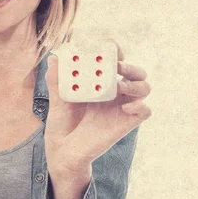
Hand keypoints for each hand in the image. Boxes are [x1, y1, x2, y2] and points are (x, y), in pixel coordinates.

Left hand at [44, 38, 151, 179]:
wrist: (63, 151)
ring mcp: (121, 108)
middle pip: (136, 72)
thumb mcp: (58, 100)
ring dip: (136, 82)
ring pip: (144, 88)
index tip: (110, 47)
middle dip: (131, 66)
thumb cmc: (62, 124)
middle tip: (117, 66)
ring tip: (119, 85)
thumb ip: (57, 81)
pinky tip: (126, 106)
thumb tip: (53, 59)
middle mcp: (114, 93)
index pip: (116, 62)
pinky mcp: (125, 123)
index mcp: (100, 83)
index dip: (117, 53)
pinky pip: (144, 111)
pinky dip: (141, 105)